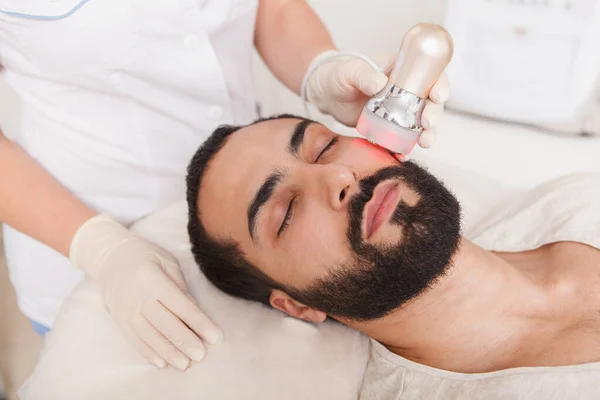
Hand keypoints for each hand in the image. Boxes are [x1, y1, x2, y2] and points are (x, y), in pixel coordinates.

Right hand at [70, 215, 221, 370]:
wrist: (109, 256)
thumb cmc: (145, 256)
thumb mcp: (166, 262)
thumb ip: (180, 286)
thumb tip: (195, 310)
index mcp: (152, 278)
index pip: (180, 305)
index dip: (198, 322)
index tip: (215, 337)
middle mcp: (138, 297)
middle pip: (164, 323)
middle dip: (184, 341)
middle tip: (201, 355)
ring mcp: (126, 311)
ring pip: (149, 336)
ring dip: (168, 352)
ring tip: (185, 364)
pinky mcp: (120, 320)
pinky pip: (134, 340)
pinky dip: (148, 353)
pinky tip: (162, 363)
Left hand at [305, 51, 449, 147]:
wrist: (326, 94)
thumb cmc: (338, 74)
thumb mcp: (350, 71)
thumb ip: (364, 75)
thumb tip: (380, 82)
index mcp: (402, 70)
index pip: (429, 74)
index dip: (439, 84)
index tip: (438, 96)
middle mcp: (406, 90)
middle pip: (429, 102)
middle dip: (434, 114)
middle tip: (428, 124)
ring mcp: (398, 110)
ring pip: (420, 123)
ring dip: (426, 134)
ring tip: (424, 144)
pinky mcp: (388, 127)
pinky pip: (401, 138)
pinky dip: (404, 147)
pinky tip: (403, 155)